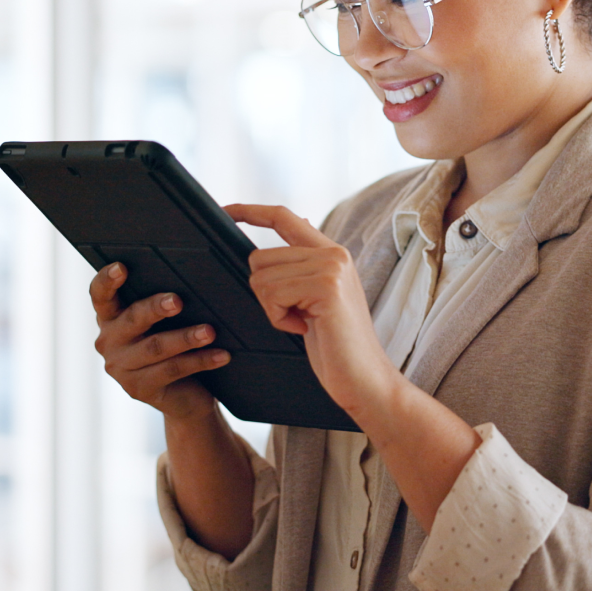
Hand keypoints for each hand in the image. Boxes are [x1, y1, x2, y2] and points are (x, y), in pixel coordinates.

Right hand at [90, 262, 230, 420]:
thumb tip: (196, 276)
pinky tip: (221, 354)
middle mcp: (109, 341)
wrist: (182, 394)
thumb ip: (167, 301)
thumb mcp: (166, 321)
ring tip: (210, 331)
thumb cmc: (175, 343)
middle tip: (178, 300)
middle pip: (133, 319)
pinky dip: (200, 360)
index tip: (121, 267)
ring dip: (186, 337)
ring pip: (156, 347)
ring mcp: (121, 368)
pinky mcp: (139, 389)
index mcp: (111, 317)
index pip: (101, 295)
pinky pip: (173, 370)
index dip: (107, 280)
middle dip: (156, 308)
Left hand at [224, 204, 398, 416]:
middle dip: (265, 294)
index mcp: (331, 253)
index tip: (226, 211)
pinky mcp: (326, 286)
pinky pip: (272, 294)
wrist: (365, 379)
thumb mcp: (316, 300)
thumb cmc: (336, 347)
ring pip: (262, 277)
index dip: (251, 211)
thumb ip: (303, 268)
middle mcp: (333, 253)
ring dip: (272, 309)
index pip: (284, 217)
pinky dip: (278, 318)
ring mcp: (331, 267)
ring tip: (303, 323)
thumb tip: (288, 235)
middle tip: (295, 316)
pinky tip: (304, 329)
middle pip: (260, 257)